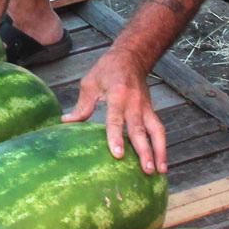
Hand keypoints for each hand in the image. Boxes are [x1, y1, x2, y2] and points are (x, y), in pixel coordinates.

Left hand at [64, 48, 166, 174]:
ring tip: (160, 171)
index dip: (117, 137)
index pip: (116, 120)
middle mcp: (135, 103)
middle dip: (144, 151)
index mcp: (118, 95)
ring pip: (156, 131)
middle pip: (140, 130)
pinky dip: (162, 146)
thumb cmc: (107, 70)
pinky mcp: (151, 111)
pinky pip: (158, 130)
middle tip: (147, 170)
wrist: (131, 57)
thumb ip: (82, 106)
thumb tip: (66, 123)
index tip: (118, 154)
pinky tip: (162, 163)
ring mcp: (146, 107)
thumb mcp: (90, 83)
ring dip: (159, 151)